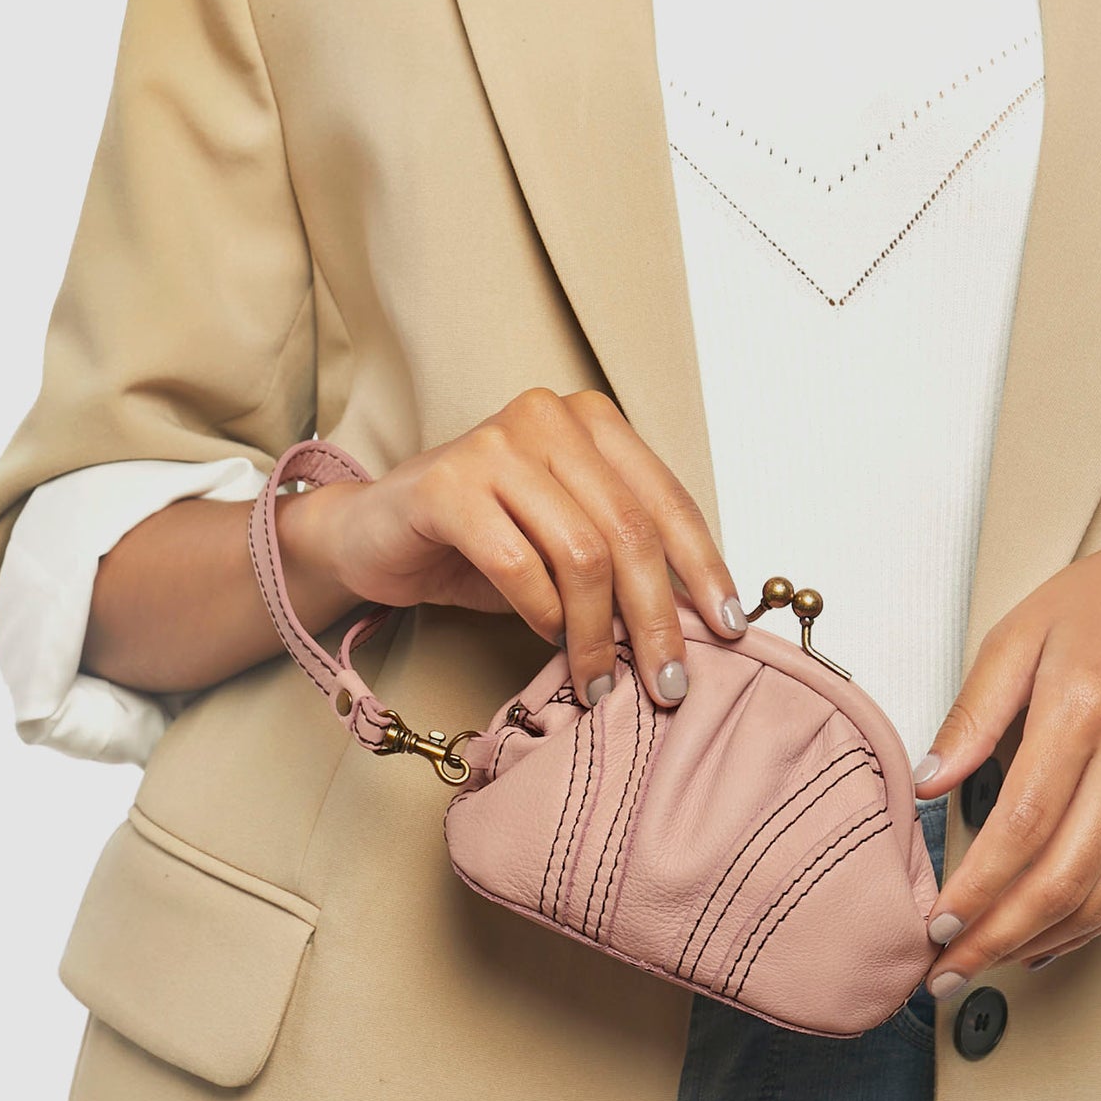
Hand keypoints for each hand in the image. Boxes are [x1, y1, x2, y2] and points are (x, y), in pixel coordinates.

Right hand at [283, 387, 748, 707]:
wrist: (374, 535)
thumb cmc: (480, 540)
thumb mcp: (565, 540)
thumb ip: (623, 557)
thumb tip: (699, 622)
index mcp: (591, 421)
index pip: (666, 499)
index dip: (703, 568)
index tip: (726, 628)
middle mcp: (548, 418)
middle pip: (630, 531)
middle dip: (657, 618)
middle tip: (667, 681)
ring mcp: (495, 444)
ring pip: (581, 553)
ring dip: (597, 632)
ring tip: (600, 679)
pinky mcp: (446, 483)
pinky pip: (519, 566)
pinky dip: (542, 615)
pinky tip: (547, 640)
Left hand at [911, 503, 1100, 992]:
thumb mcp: (1018, 634)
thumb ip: (972, 713)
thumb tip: (928, 783)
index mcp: (1082, 713)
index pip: (1023, 826)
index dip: (978, 888)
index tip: (934, 924)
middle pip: (1062, 879)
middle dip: (996, 938)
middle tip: (942, 970)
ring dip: (1036, 944)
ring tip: (978, 966)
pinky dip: (1085, 927)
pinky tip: (1041, 941)